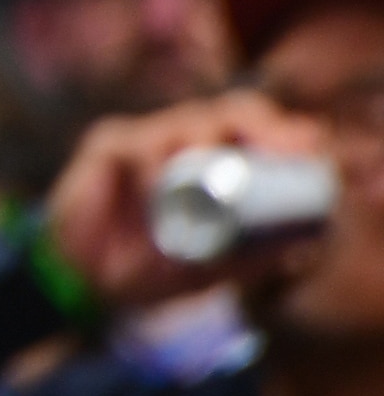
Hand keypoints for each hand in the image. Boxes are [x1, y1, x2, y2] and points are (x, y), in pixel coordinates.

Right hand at [43, 88, 331, 315]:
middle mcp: (187, 142)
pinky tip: (155, 192)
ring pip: (187, 122)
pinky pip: (136, 141)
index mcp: (219, 164)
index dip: (286, 133)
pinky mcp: (109, 142)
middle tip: (276, 149)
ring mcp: (147, 137)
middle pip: (232, 114)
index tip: (307, 149)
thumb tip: (306, 249)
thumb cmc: (155, 268)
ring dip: (201, 149)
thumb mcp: (217, 267)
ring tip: (206, 189)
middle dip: (257, 126)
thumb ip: (256, 256)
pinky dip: (152, 167)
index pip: (260, 132)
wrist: (87, 281)